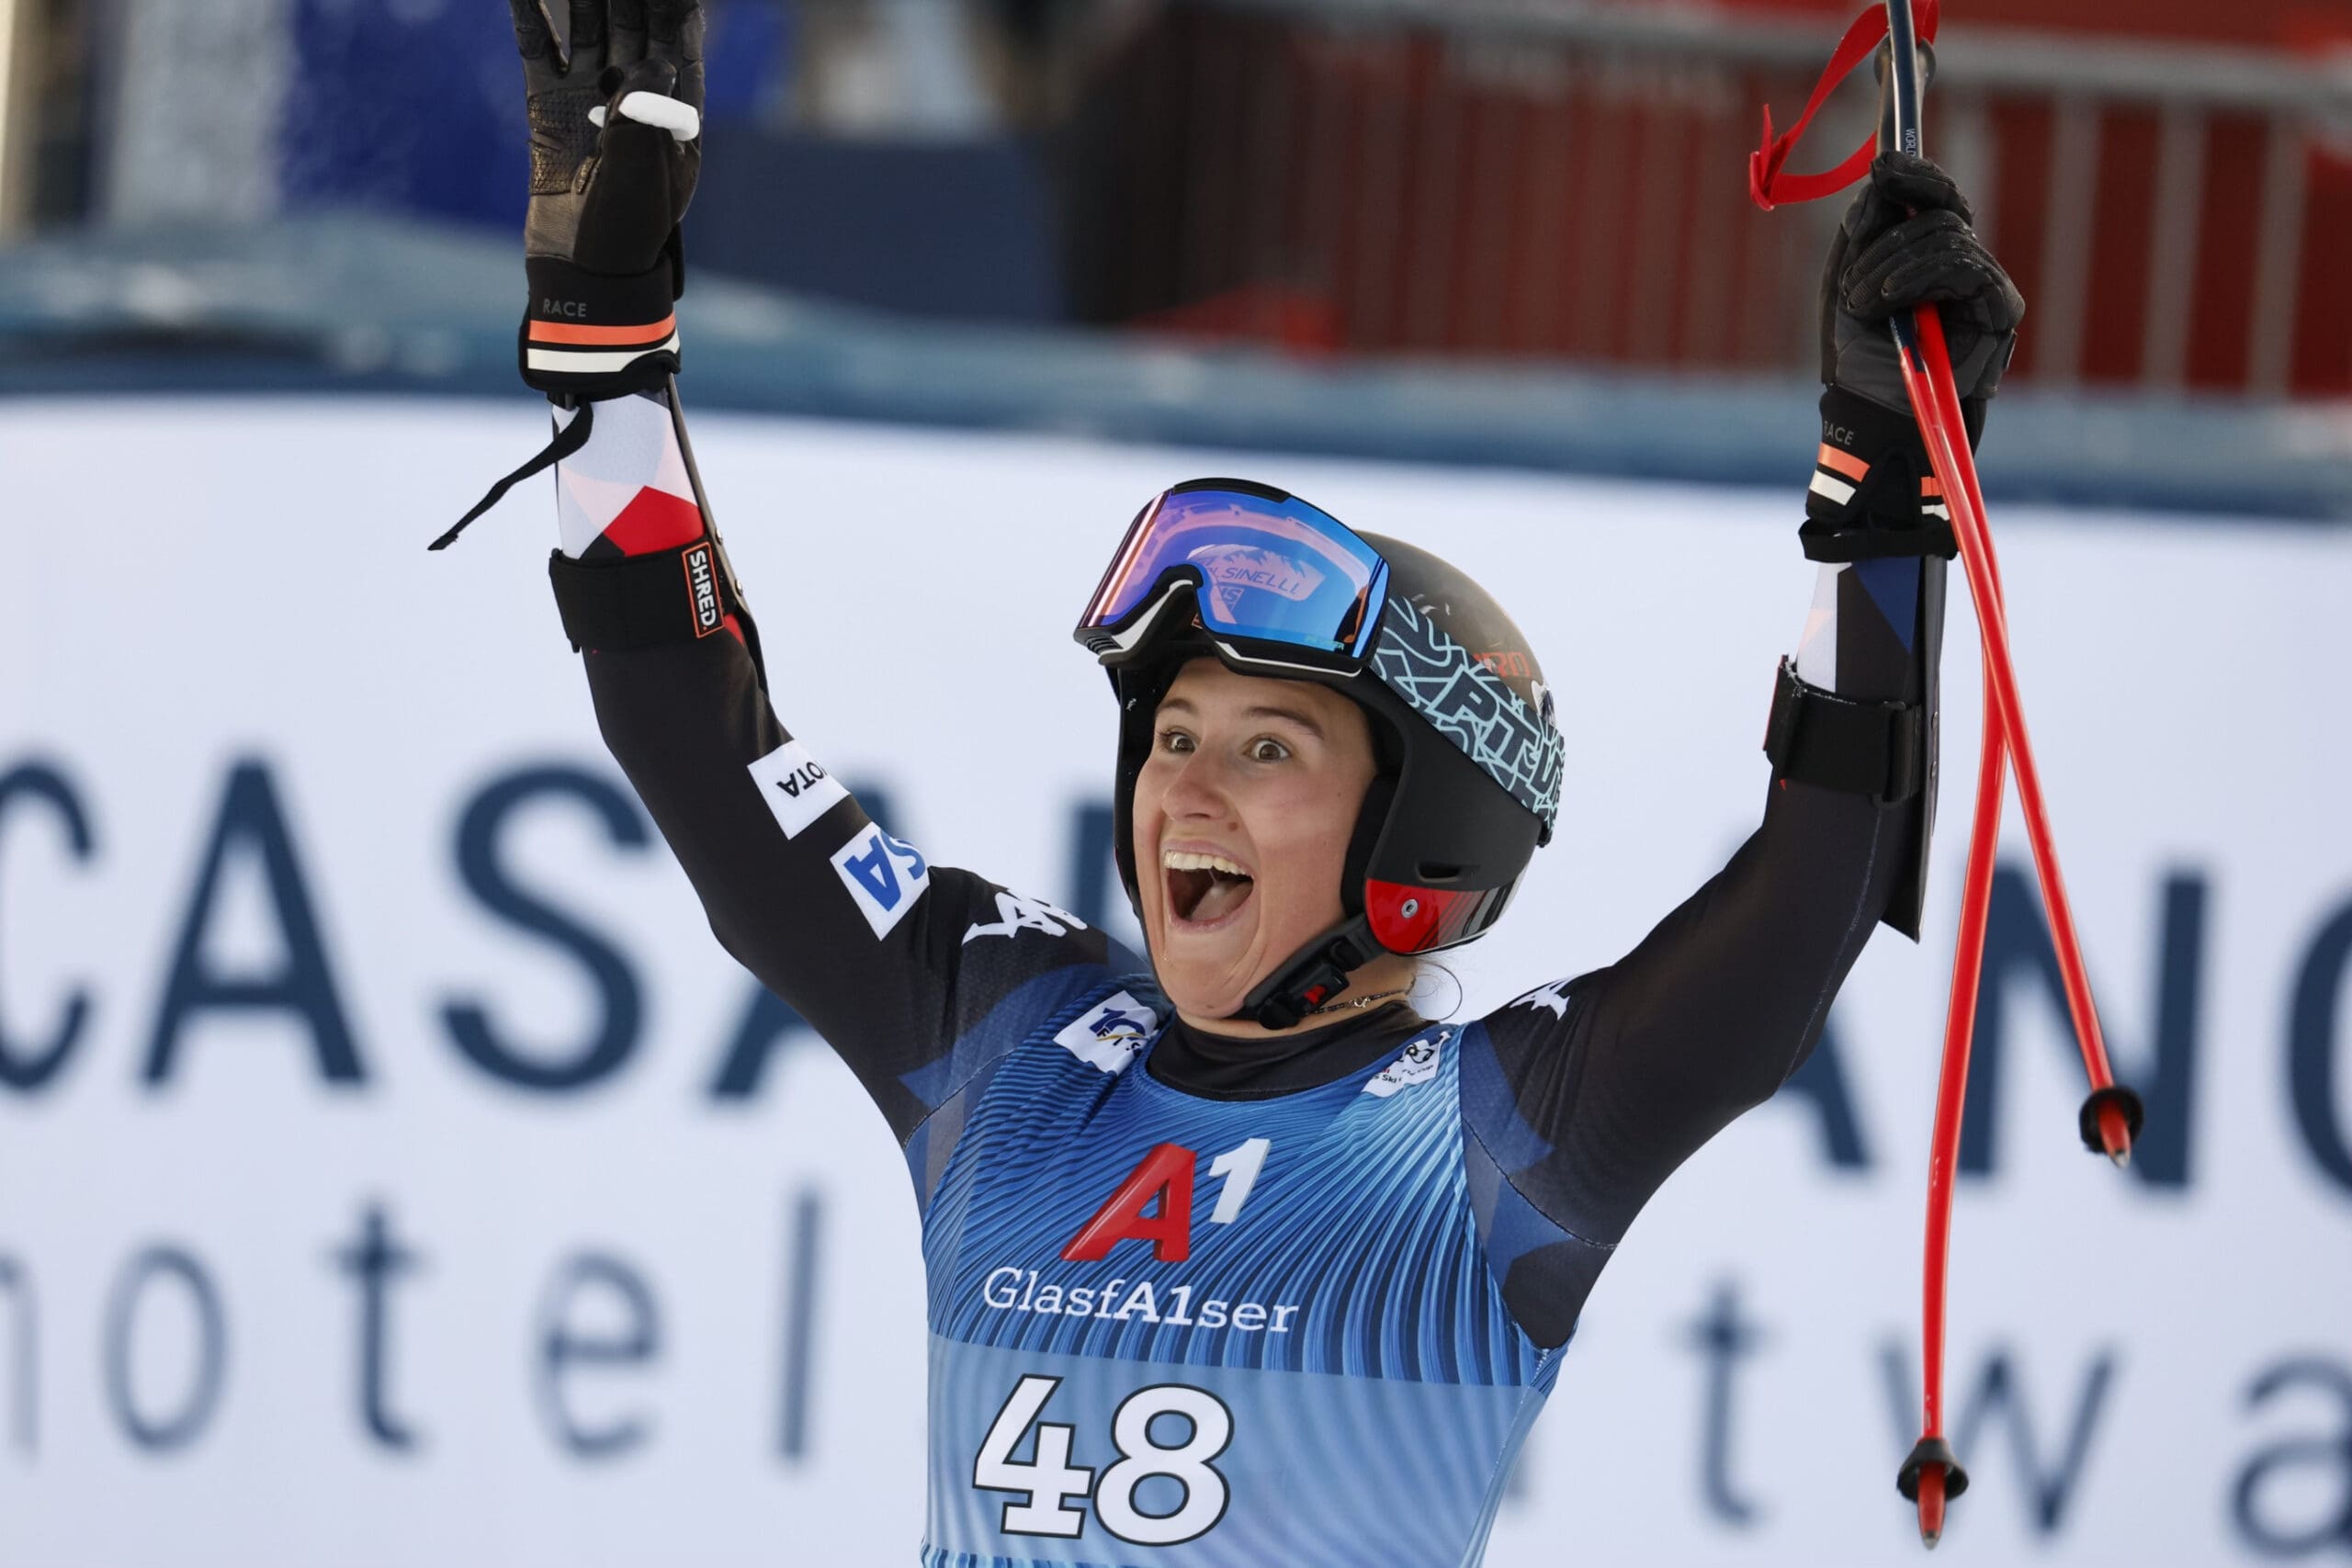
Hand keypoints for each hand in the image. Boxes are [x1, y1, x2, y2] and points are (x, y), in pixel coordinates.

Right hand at [508, 0, 705, 396]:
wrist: (581, 269)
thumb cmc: (627, 228)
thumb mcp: (646, 171)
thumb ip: (645, 114)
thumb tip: (650, 59)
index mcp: (677, 113)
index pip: (679, 41)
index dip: (674, 5)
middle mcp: (636, 97)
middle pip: (633, 23)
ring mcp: (591, 97)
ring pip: (590, 27)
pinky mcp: (548, 105)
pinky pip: (541, 50)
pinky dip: (531, 16)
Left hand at [1819, 152, 2023, 417]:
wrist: (1870, 408)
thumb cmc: (1855, 352)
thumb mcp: (1848, 276)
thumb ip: (1866, 223)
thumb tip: (1884, 166)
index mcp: (1924, 250)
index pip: (1933, 194)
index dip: (1914, 171)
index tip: (1883, 162)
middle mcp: (1960, 261)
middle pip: (1938, 210)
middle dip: (1884, 242)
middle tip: (1852, 287)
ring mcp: (1982, 283)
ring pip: (1946, 234)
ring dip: (1892, 266)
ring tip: (1863, 305)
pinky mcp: (1999, 307)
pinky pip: (1964, 265)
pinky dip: (1921, 276)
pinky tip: (1893, 299)